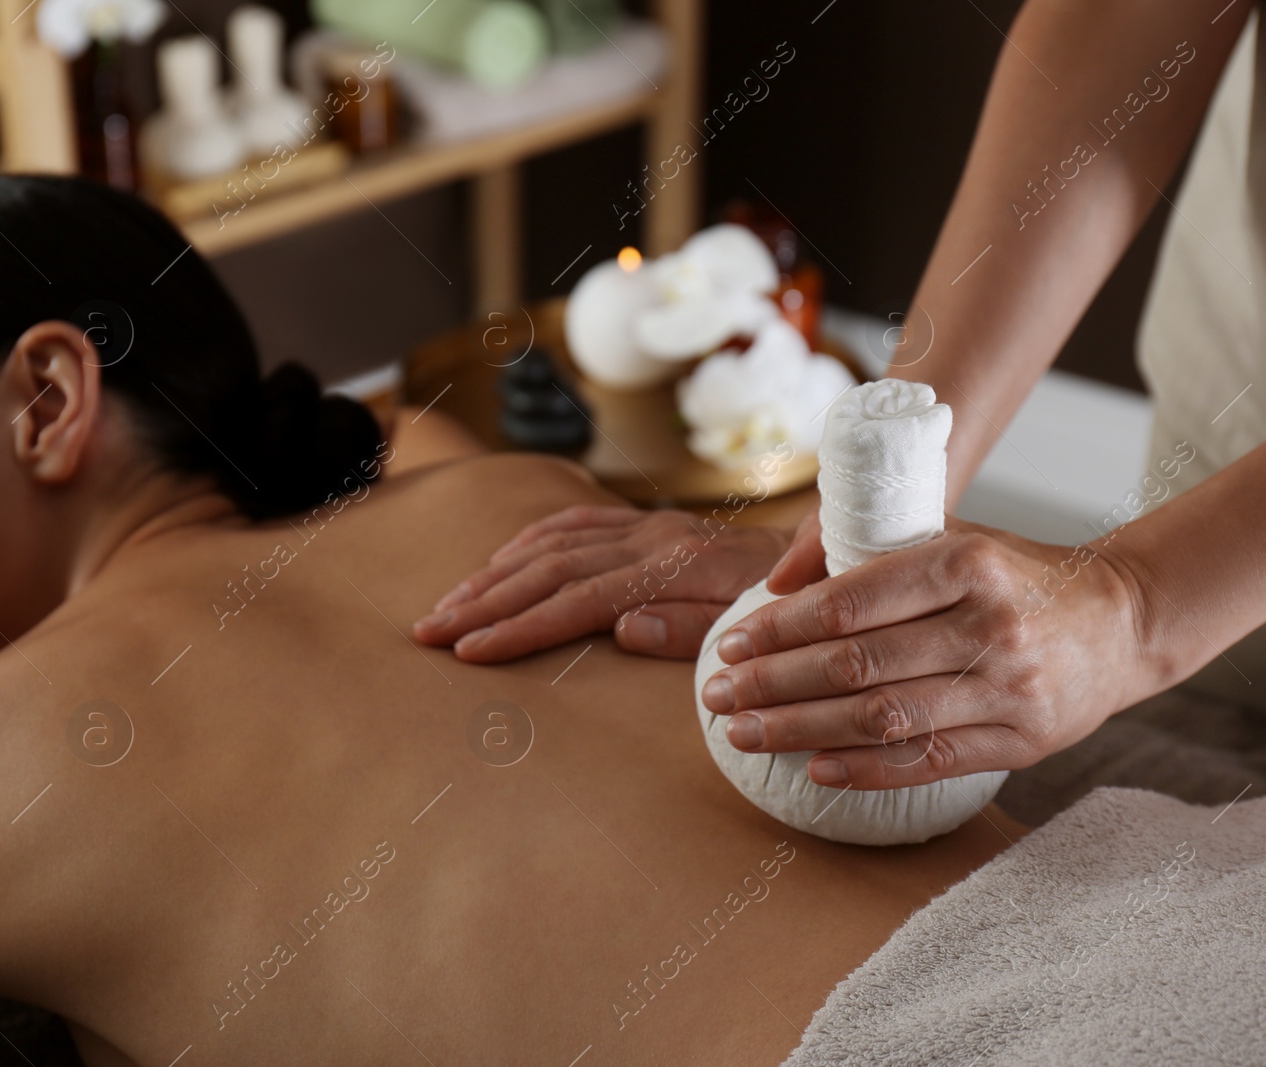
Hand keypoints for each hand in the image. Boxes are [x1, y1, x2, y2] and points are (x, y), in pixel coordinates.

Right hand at [414, 505, 792, 661]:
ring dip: (493, 574)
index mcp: (674, 568)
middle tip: (429, 632)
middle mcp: (652, 539)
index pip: (576, 598)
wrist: (835, 552)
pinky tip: (497, 564)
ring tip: (446, 607)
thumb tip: (620, 631)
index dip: (518, 626)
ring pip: (551, 542)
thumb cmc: (797, 603)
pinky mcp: (651, 524)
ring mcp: (648, 526)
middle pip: (548, 567)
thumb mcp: (757, 625)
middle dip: (484, 601)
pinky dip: (527, 543)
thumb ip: (693, 629)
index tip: (468, 653)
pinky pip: (575, 523)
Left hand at [699, 519, 1153, 788]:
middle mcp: (989, 625)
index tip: (734, 642)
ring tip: (745, 732)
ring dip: (801, 729)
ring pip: (884, 718)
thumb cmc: (1020, 575)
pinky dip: (865, 770)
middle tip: (718, 694)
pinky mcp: (1023, 740)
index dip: (784, 627)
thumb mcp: (958, 538)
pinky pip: (929, 762)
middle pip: (857, 664)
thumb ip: (874, 550)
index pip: (853, 601)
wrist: (1122, 621)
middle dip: (774, 683)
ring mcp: (1009, 689)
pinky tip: (814, 768)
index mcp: (968, 562)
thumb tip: (779, 581)